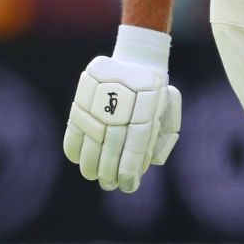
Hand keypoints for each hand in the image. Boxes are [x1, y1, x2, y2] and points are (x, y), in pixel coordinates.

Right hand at [62, 28, 181, 192]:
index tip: (126, 185)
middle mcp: (123, 104)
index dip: (128, 170)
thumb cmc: (156, 92)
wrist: (138, 57)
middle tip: (108, 185)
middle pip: (112, 146)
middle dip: (109, 171)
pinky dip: (74, 145)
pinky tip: (78, 160)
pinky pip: (75, 125)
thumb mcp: (169, 110)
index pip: (134, 148)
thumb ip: (163, 135)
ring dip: (90, 163)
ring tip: (93, 176)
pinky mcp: (84, 94)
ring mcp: (101, 98)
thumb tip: (148, 163)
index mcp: (147, 108)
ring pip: (91, 139)